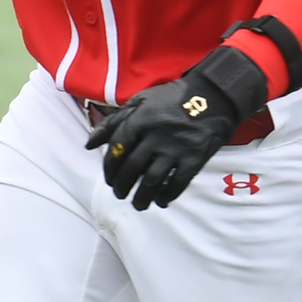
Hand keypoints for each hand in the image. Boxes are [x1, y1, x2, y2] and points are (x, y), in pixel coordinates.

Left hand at [85, 46, 267, 209]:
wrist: (212, 97)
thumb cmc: (171, 99)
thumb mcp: (139, 102)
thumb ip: (113, 123)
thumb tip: (89, 144)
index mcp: (140, 120)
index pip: (117, 149)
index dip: (110, 168)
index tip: (109, 179)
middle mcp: (155, 136)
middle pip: (132, 168)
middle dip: (122, 186)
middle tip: (119, 194)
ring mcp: (176, 148)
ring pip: (153, 180)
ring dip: (142, 196)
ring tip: (138, 204)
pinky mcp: (195, 159)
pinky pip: (178, 183)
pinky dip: (168, 195)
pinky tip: (161, 201)